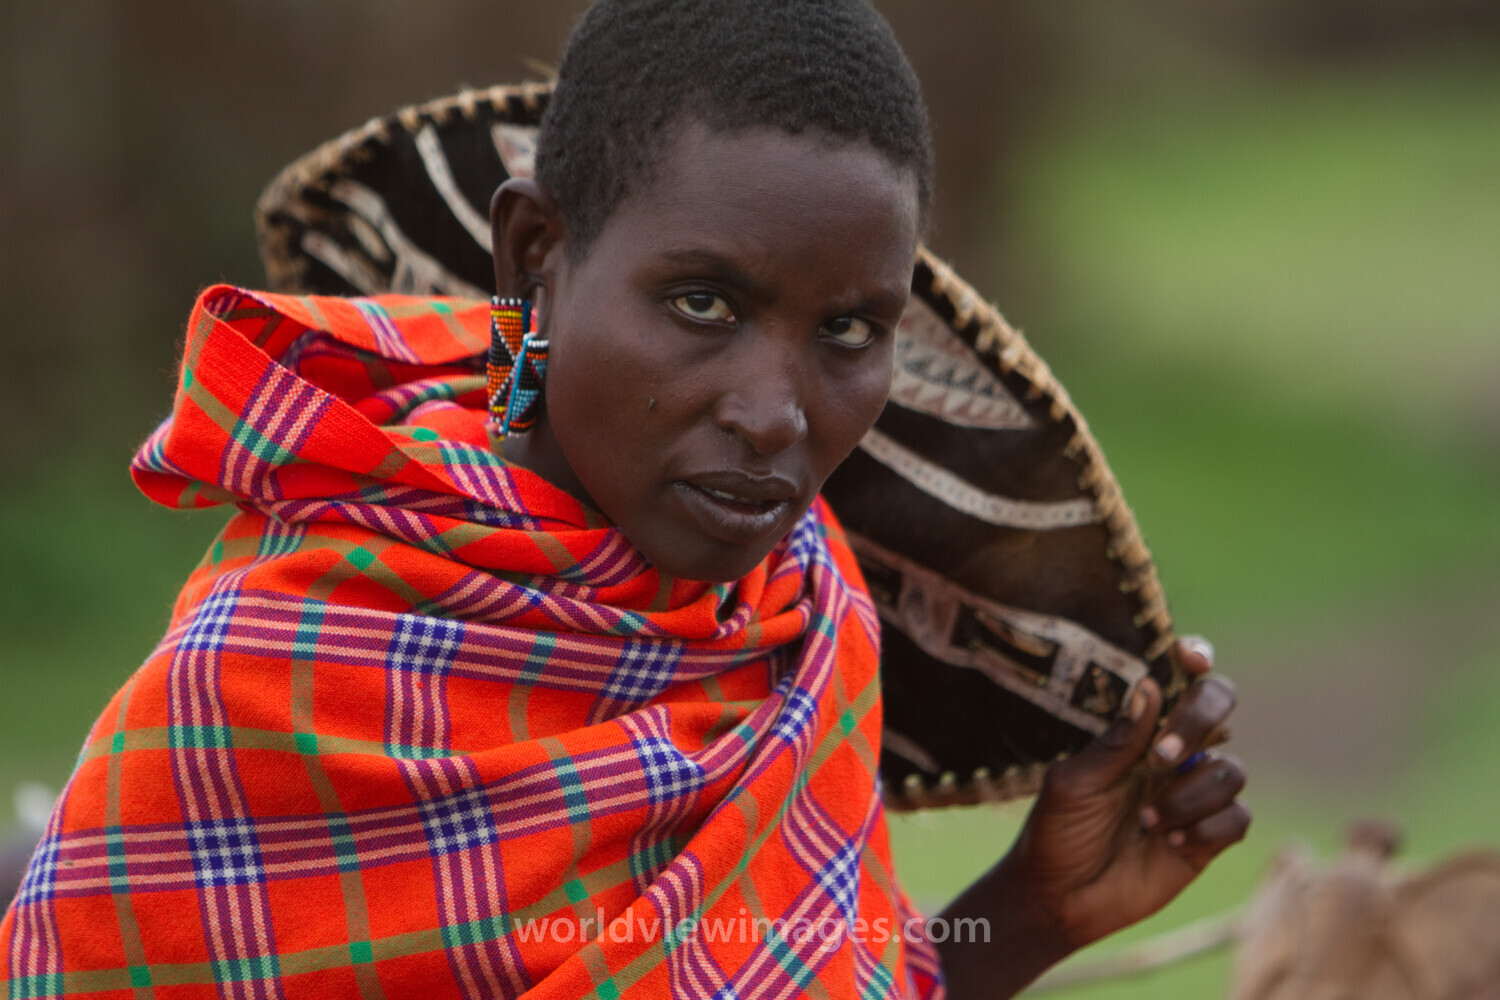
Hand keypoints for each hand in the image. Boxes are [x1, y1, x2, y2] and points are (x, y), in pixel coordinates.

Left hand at [1009, 636, 1248, 946]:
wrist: (1060, 898)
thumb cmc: (1057, 832)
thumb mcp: (1076, 782)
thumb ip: (1116, 741)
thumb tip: (1150, 687)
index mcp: (1137, 731)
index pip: (1178, 680)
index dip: (1194, 659)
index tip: (1190, 658)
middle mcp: (1174, 754)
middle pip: (1221, 708)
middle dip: (1203, 721)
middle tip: (1163, 756)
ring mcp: (1194, 793)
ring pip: (1232, 771)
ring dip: (1190, 795)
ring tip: (1147, 820)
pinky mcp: (1210, 837)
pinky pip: (1238, 817)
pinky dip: (1207, 827)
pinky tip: (1170, 841)